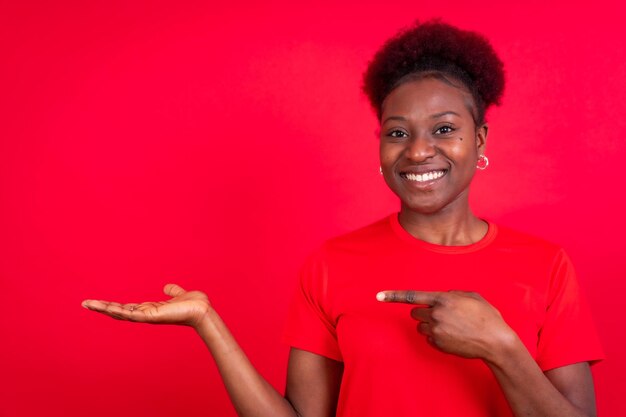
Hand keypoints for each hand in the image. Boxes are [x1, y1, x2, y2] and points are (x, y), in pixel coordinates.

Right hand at [82, 284, 211, 328]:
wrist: (203, 310)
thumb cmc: (194, 305)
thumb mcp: (179, 294)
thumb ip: (172, 291)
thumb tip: (167, 287)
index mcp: (151, 309)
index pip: (128, 307)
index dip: (113, 305)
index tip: (99, 303)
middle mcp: (147, 314)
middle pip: (119, 311)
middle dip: (102, 308)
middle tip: (84, 303)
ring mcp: (148, 316)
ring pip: (121, 313)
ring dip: (104, 308)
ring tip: (88, 304)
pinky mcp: (151, 316)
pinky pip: (131, 314)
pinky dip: (118, 311)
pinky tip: (106, 308)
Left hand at [377, 290, 516, 360]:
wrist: (496, 342)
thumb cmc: (487, 317)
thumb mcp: (472, 296)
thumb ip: (453, 293)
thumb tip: (444, 296)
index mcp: (443, 299)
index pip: (412, 296)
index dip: (393, 296)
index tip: (378, 296)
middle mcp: (436, 314)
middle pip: (415, 313)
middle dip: (424, 313)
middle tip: (440, 315)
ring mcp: (437, 331)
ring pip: (421, 327)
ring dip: (430, 325)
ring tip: (451, 327)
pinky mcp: (439, 344)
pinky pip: (429, 339)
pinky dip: (437, 337)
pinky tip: (454, 337)